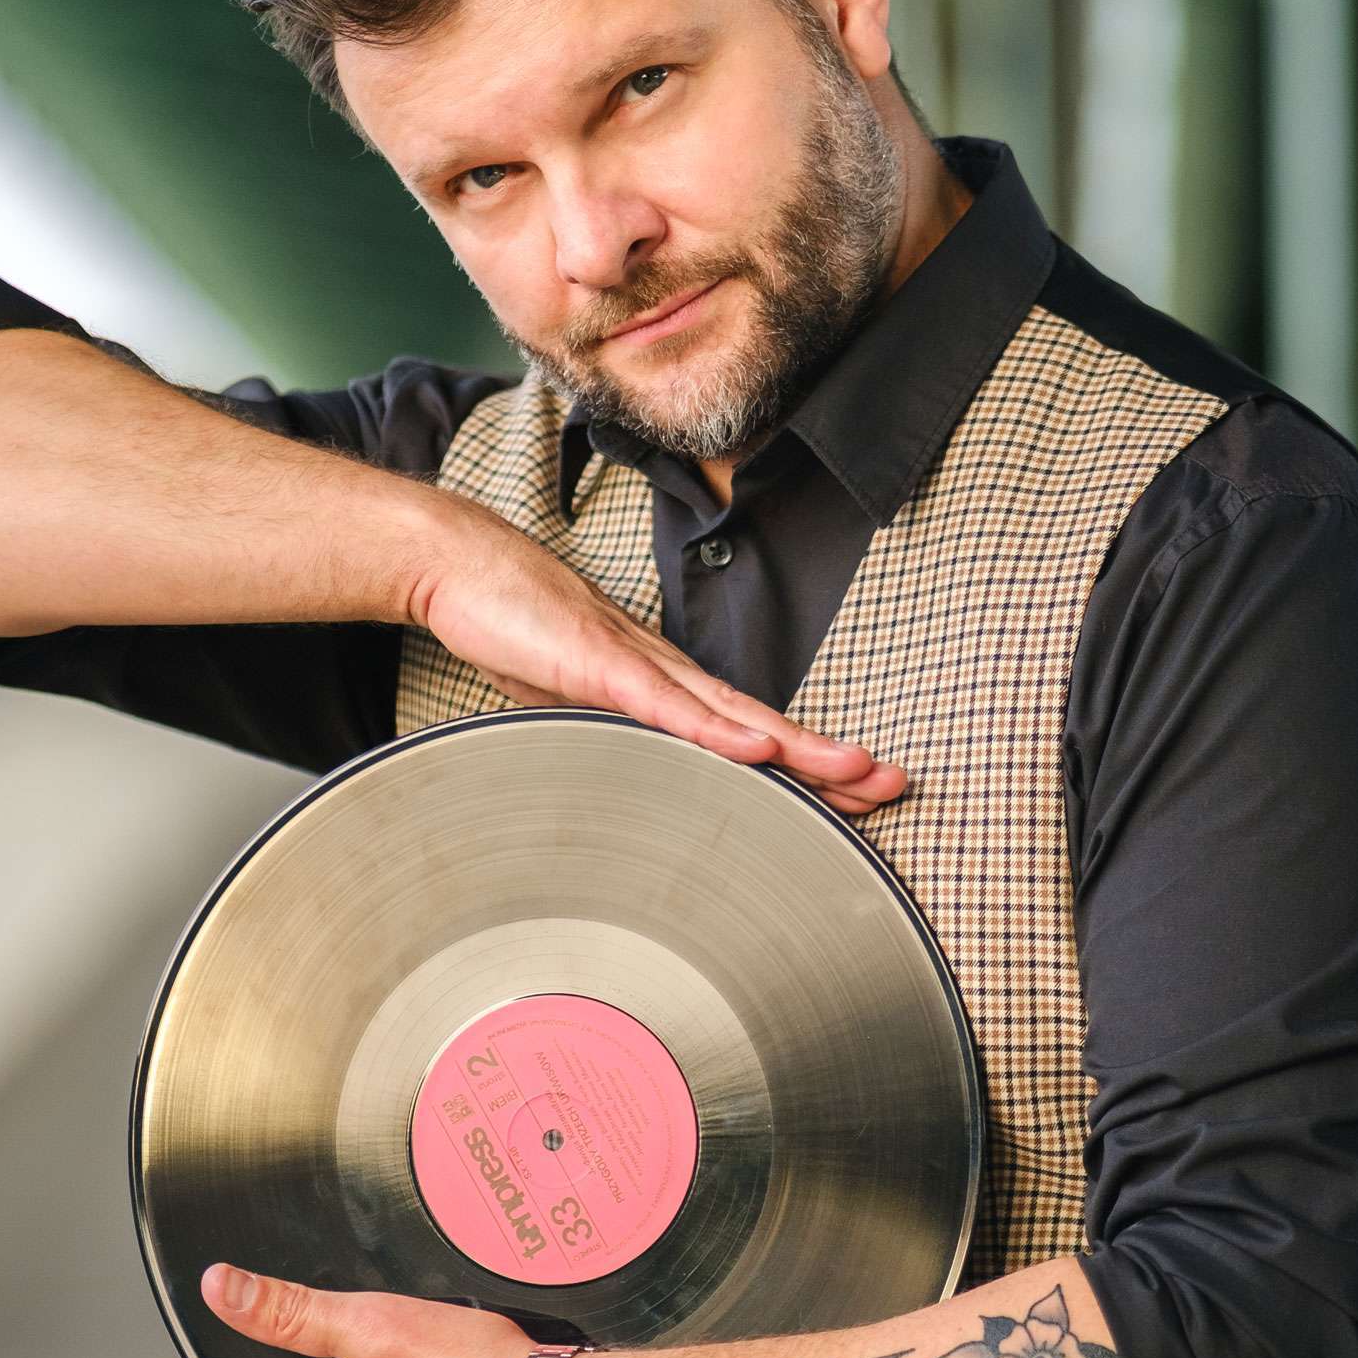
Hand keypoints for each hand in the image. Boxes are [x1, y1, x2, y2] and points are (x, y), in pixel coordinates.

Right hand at [409, 491, 908, 817]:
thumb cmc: (514, 624)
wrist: (461, 565)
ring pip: (733, 715)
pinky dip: (717, 731)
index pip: (748, 731)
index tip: (858, 791)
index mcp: (662, 685)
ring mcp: (637, 665)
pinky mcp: (600, 664)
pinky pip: (668, 705)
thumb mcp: (572, 697)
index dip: (805, 761)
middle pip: (763, 724)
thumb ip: (614, 727)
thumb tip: (641, 770)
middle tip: (895, 786)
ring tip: (856, 773)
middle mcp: (666, 672)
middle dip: (831, 759)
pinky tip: (757, 750)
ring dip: (798, 746)